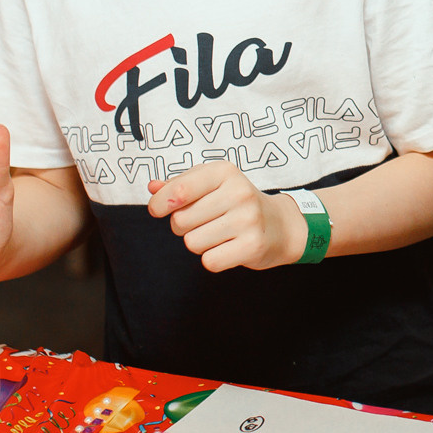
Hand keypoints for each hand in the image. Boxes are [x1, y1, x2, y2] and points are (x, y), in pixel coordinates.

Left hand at [147, 161, 304, 271]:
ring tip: (218, 234)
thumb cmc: (237, 203)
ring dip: (199, 243)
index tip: (158, 209)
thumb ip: (180, 185)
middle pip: (180, 220)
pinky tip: (227, 248)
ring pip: (192, 243)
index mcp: (224, 172)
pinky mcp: (252, 246)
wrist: (280, 225)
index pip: (179, 190)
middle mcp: (238, 193)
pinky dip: (213, 258)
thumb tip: (153, 188)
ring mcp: (248, 220)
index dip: (159, 204)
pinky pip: (209, 261)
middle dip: (183, 226)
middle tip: (204, 222)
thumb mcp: (211, 185)